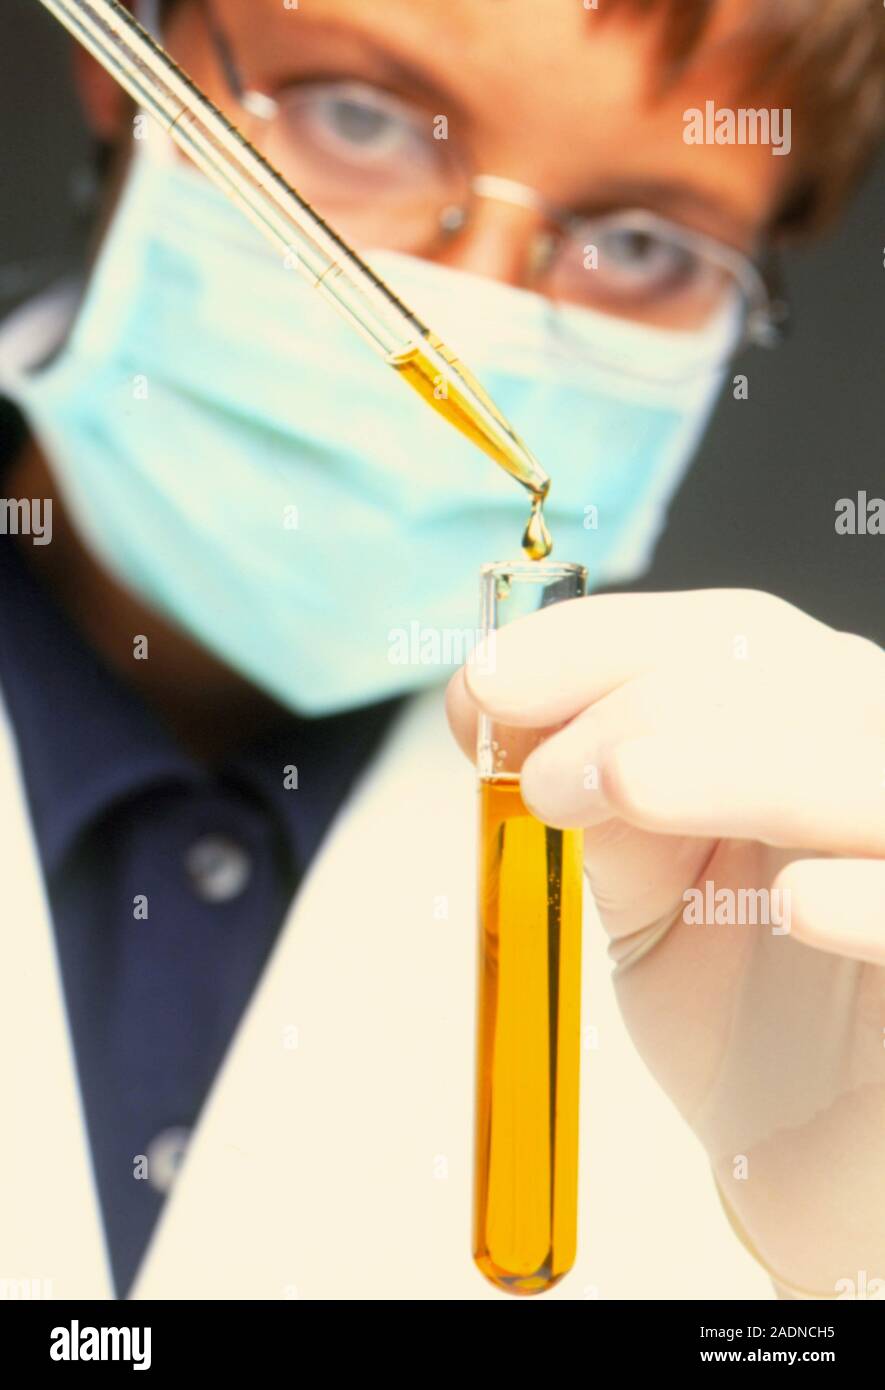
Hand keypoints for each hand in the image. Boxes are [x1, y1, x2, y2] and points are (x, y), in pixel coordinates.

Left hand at [447, 589, 884, 1295]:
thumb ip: (597, 802)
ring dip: (739, 766)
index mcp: (804, 728)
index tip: (490, 681)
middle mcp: (874, 763)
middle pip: (794, 678)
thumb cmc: (736, 1009)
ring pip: (862, 772)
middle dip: (648, 703)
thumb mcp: (646, 894)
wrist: (803, 1155)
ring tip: (627, 788)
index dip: (604, 642)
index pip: (727, 639)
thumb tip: (490, 699)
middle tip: (545, 777)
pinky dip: (873, 897)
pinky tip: (796, 903)